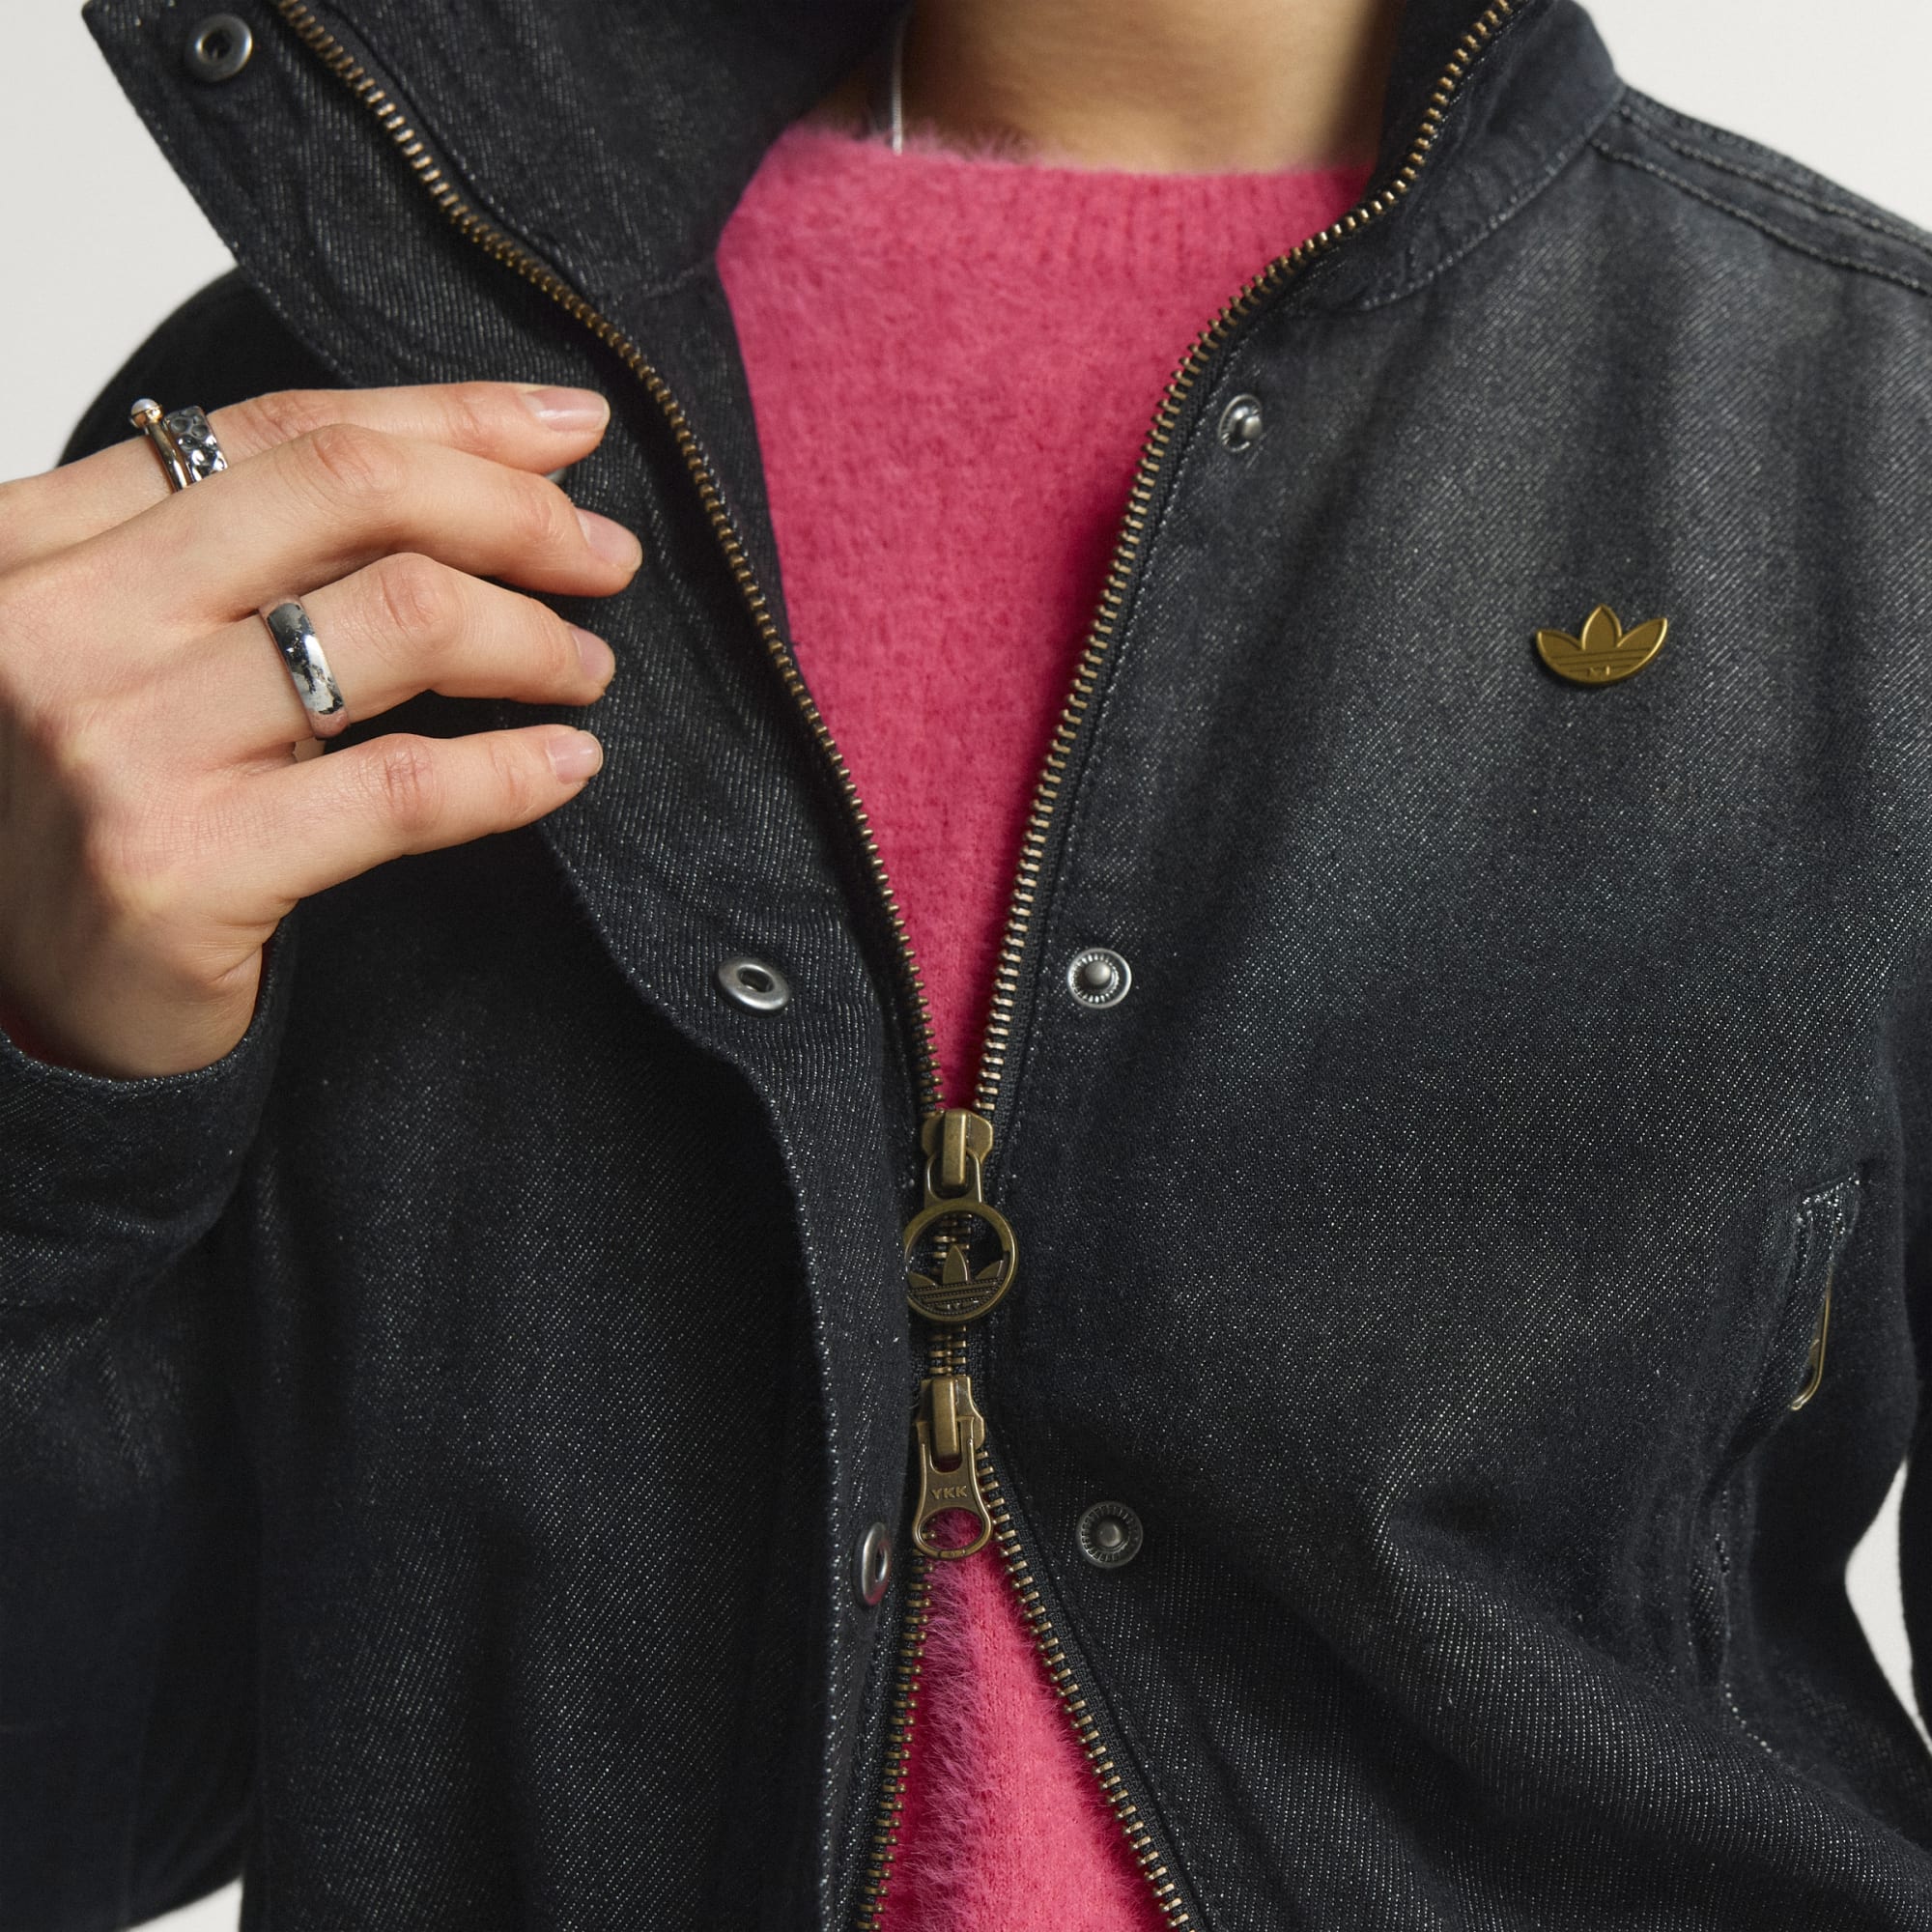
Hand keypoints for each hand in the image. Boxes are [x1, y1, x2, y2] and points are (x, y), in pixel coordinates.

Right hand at [0, 382, 639, 1077]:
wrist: (18, 1006)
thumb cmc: (91, 816)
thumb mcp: (129, 650)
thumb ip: (231, 559)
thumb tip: (457, 471)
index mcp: (39, 538)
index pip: (280, 430)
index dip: (448, 418)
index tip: (570, 430)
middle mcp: (60, 618)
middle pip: (349, 491)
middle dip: (516, 511)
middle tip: (606, 556)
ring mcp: (113, 741)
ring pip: (399, 619)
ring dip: (534, 639)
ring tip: (585, 668)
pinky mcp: (179, 865)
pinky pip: (403, 787)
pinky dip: (514, 770)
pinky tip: (568, 766)